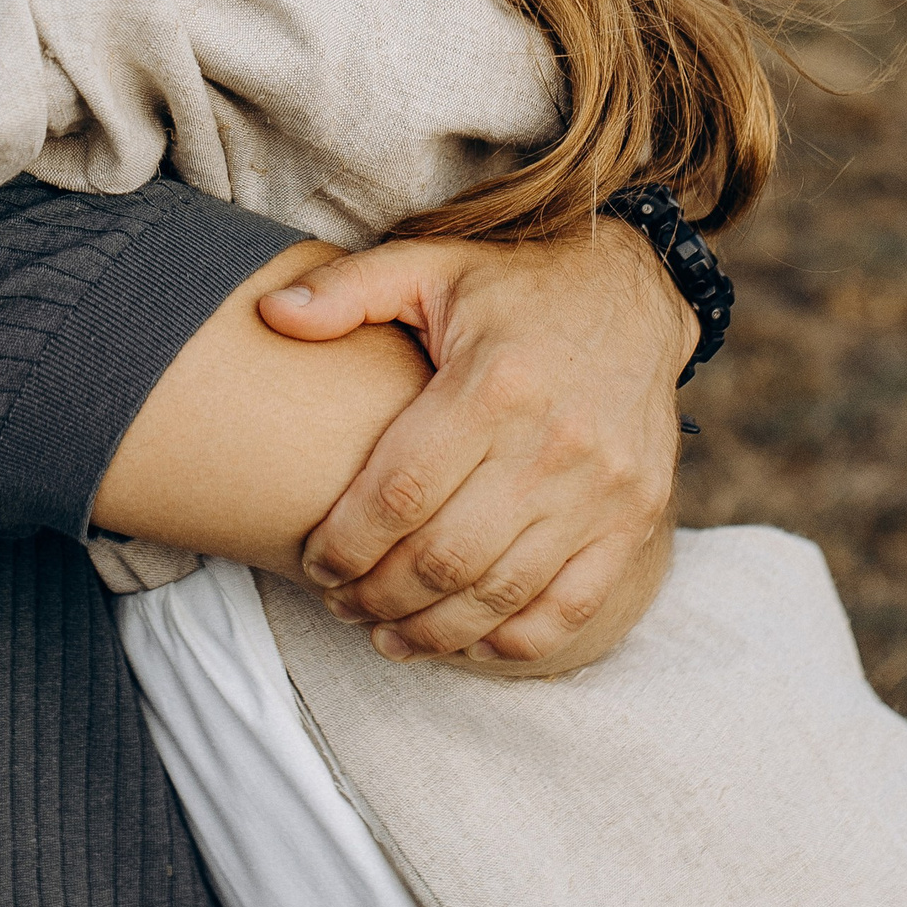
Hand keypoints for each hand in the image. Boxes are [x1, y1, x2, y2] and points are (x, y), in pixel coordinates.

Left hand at [258, 221, 694, 668]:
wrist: (636, 292)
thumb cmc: (517, 286)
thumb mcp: (431, 266)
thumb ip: (347, 289)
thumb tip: (269, 314)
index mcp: (492, 384)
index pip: (400, 493)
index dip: (347, 544)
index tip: (315, 562)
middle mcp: (552, 443)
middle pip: (445, 556)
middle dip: (378, 595)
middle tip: (341, 603)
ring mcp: (601, 487)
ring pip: (501, 592)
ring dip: (433, 630)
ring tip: (385, 634)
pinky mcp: (636, 515)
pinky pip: (572, 604)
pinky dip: (515, 638)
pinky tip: (468, 640)